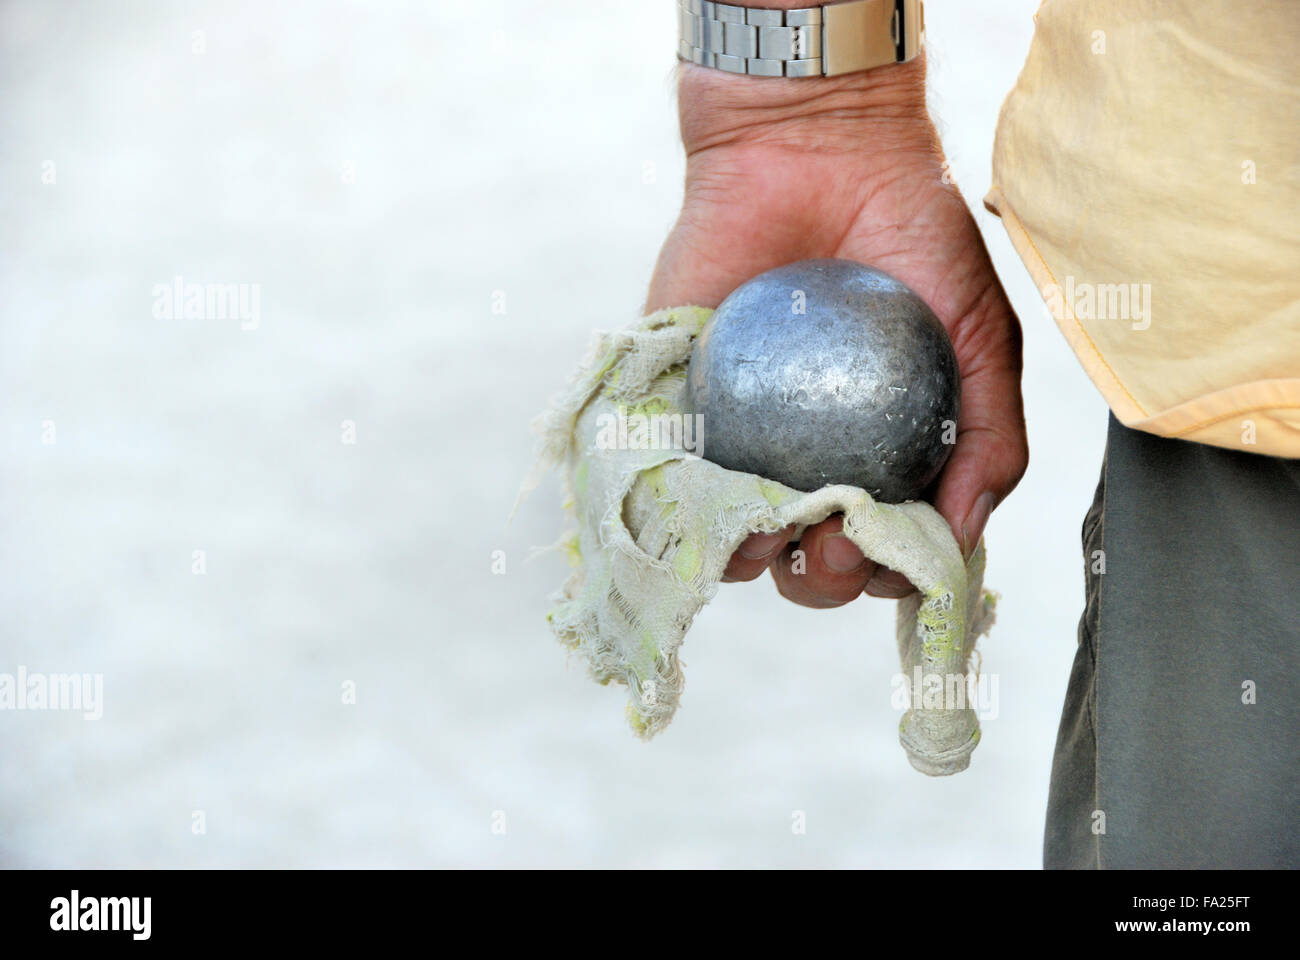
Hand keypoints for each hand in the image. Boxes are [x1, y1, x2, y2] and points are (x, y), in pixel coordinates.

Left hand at [646, 58, 1026, 605]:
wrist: (819, 145)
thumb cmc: (913, 234)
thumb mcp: (983, 335)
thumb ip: (992, 437)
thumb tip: (965, 535)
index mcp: (880, 453)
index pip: (883, 546)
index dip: (888, 573)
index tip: (891, 555)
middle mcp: (809, 454)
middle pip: (807, 555)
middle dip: (824, 578)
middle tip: (835, 542)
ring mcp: (741, 433)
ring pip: (735, 531)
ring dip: (754, 554)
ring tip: (774, 528)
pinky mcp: (678, 396)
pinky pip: (673, 469)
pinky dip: (686, 500)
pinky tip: (712, 502)